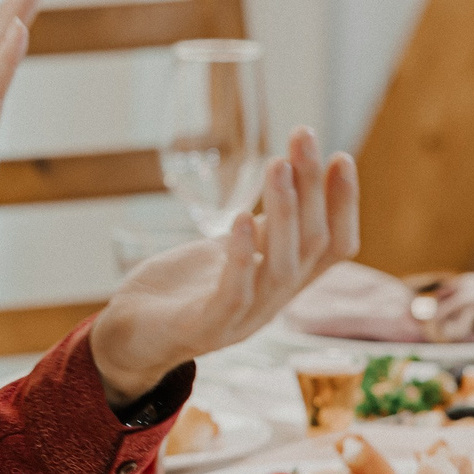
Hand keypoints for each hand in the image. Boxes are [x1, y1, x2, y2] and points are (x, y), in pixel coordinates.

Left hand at [87, 126, 357, 405]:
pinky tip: (241, 219)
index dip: (343, 205)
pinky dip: (241, 255)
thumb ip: (266, 227)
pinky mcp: (203, 328)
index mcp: (282, 283)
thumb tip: (295, 175)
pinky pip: (234, 294)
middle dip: (312, 188)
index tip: (340, 155)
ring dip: (284, 212)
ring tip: (278, 164)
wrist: (129, 337)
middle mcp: (273, 303)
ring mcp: (241, 319)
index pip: (334, 247)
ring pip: (282, 267)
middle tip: (303, 136)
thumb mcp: (231, 250)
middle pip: (312, 247)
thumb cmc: (183, 289)